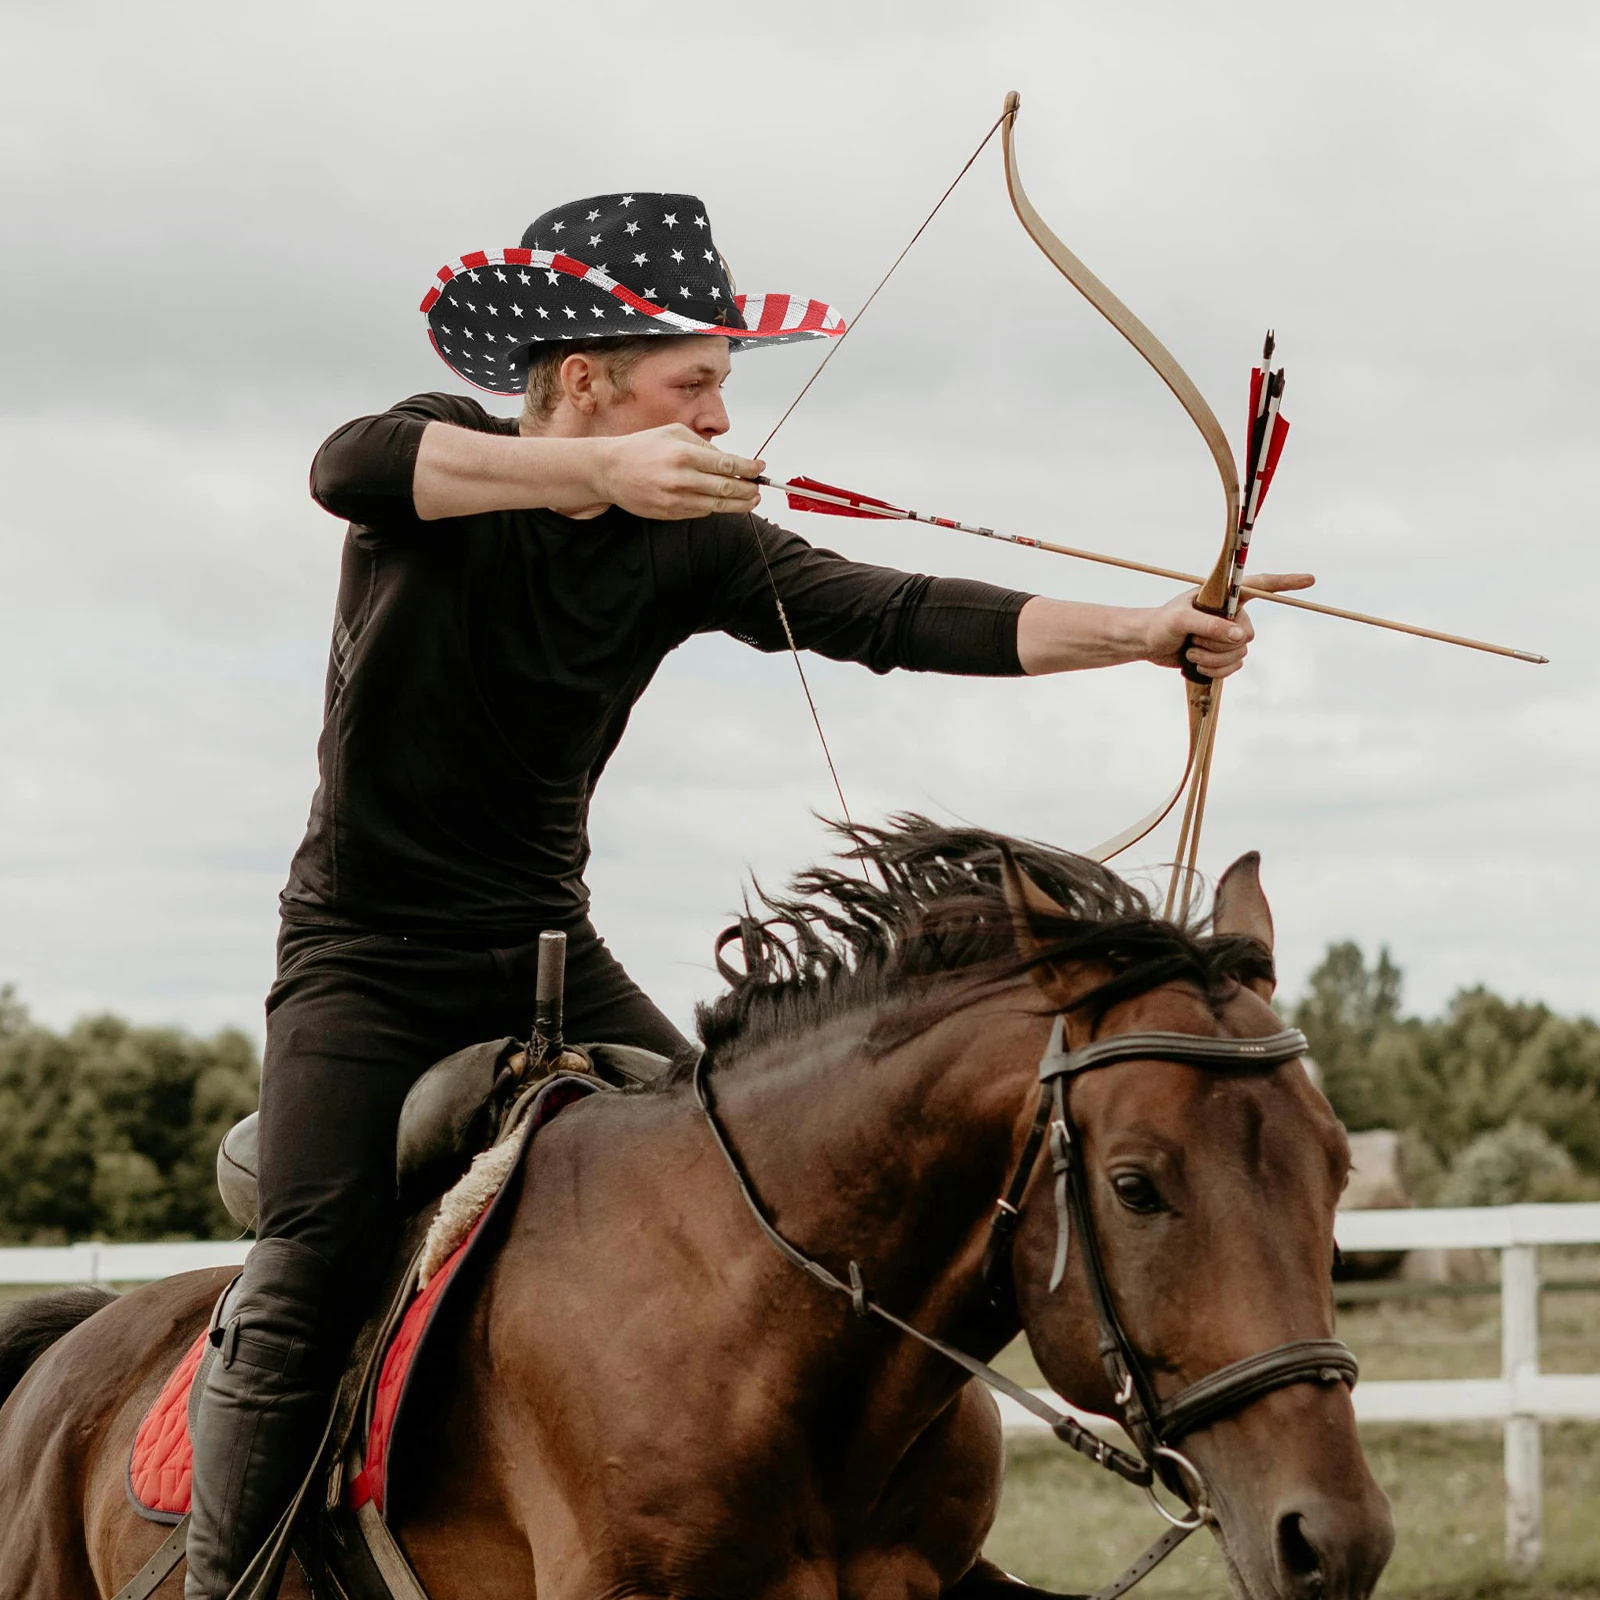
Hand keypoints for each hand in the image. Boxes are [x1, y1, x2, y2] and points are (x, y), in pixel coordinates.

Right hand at [591, 425, 763, 519]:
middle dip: (748, 489)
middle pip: (726, 487)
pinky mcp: (670, 513)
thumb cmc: (642, 447)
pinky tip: (721, 502)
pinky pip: (700, 512)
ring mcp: (675, 499)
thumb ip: (702, 445)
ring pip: (717, 505)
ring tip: (751, 500)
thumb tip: (728, 459)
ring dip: (738, 504)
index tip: (760, 469)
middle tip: (759, 489)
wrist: (610, 470)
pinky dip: (714, 507)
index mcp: (683, 454)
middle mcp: (681, 478)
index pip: (726, 464)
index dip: (748, 468)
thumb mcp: (672, 433)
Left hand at [1144, 571, 1315, 678]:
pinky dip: (1213, 670)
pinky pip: (1233, 668)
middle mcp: (1231, 614)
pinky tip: (1194, 663)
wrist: (1148, 644)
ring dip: (1212, 659)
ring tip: (1189, 650)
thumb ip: (1211, 625)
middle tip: (1193, 639)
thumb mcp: (1182, 620)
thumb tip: (1241, 636)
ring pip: (1240, 654)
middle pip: (1248, 634)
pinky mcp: (1222, 655)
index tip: (1310, 580)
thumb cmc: (1161, 624)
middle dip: (1219, 643)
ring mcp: (1227, 635)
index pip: (1260, 586)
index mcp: (1225, 596)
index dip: (1285, 583)